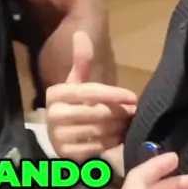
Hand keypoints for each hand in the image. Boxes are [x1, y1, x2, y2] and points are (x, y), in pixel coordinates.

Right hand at [46, 31, 136, 158]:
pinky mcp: (67, 154)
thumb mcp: (76, 85)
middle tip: (134, 111)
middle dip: (119, 112)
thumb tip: (81, 34)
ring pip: (100, 130)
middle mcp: (53, 115)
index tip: (133, 96)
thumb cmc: (73, 106)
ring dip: (119, 126)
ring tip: (129, 122)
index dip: (113, 94)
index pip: (89, 91)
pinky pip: (98, 147)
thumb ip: (81, 63)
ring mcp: (58, 137)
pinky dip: (112, 142)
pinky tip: (119, 136)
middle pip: (97, 112)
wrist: (61, 139)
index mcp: (55, 94)